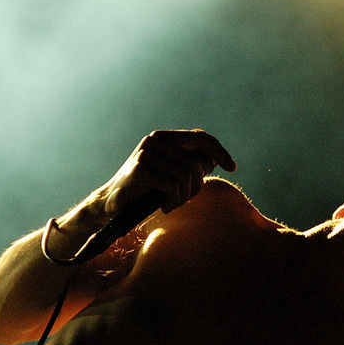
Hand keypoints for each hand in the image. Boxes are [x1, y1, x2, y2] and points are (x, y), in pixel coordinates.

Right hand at [98, 129, 236, 216]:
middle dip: (197, 186)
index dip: (220, 152)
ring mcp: (146, 154)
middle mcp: (154, 140)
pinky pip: (174, 185)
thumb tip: (214, 159)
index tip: (232, 167)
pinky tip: (164, 207)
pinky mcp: (141, 170)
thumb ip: (187, 162)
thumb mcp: (169, 172)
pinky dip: (174, 201)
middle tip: (185, 199)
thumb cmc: (145, 191)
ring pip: (187, 175)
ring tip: (172, 204)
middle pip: (197, 162)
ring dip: (185, 197)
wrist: (111, 205)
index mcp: (163, 137)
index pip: (201, 137)